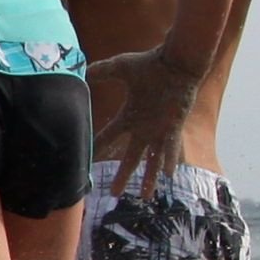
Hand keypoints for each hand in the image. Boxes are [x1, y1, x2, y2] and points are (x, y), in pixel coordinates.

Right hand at [97, 49, 203, 190]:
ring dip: (149, 178)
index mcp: (130, 116)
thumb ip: (102, 71)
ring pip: (153, 159)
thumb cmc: (151, 64)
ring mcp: (160, 129)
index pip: (110, 136)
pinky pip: (171, 146)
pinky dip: (170, 159)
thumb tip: (82, 70)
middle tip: (114, 194)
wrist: (177, 62)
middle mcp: (144, 128)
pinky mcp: (174, 126)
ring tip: (146, 197)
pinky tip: (168, 175)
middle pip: (130, 158)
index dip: (99, 149)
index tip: (89, 164)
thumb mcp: (121, 67)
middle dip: (123, 176)